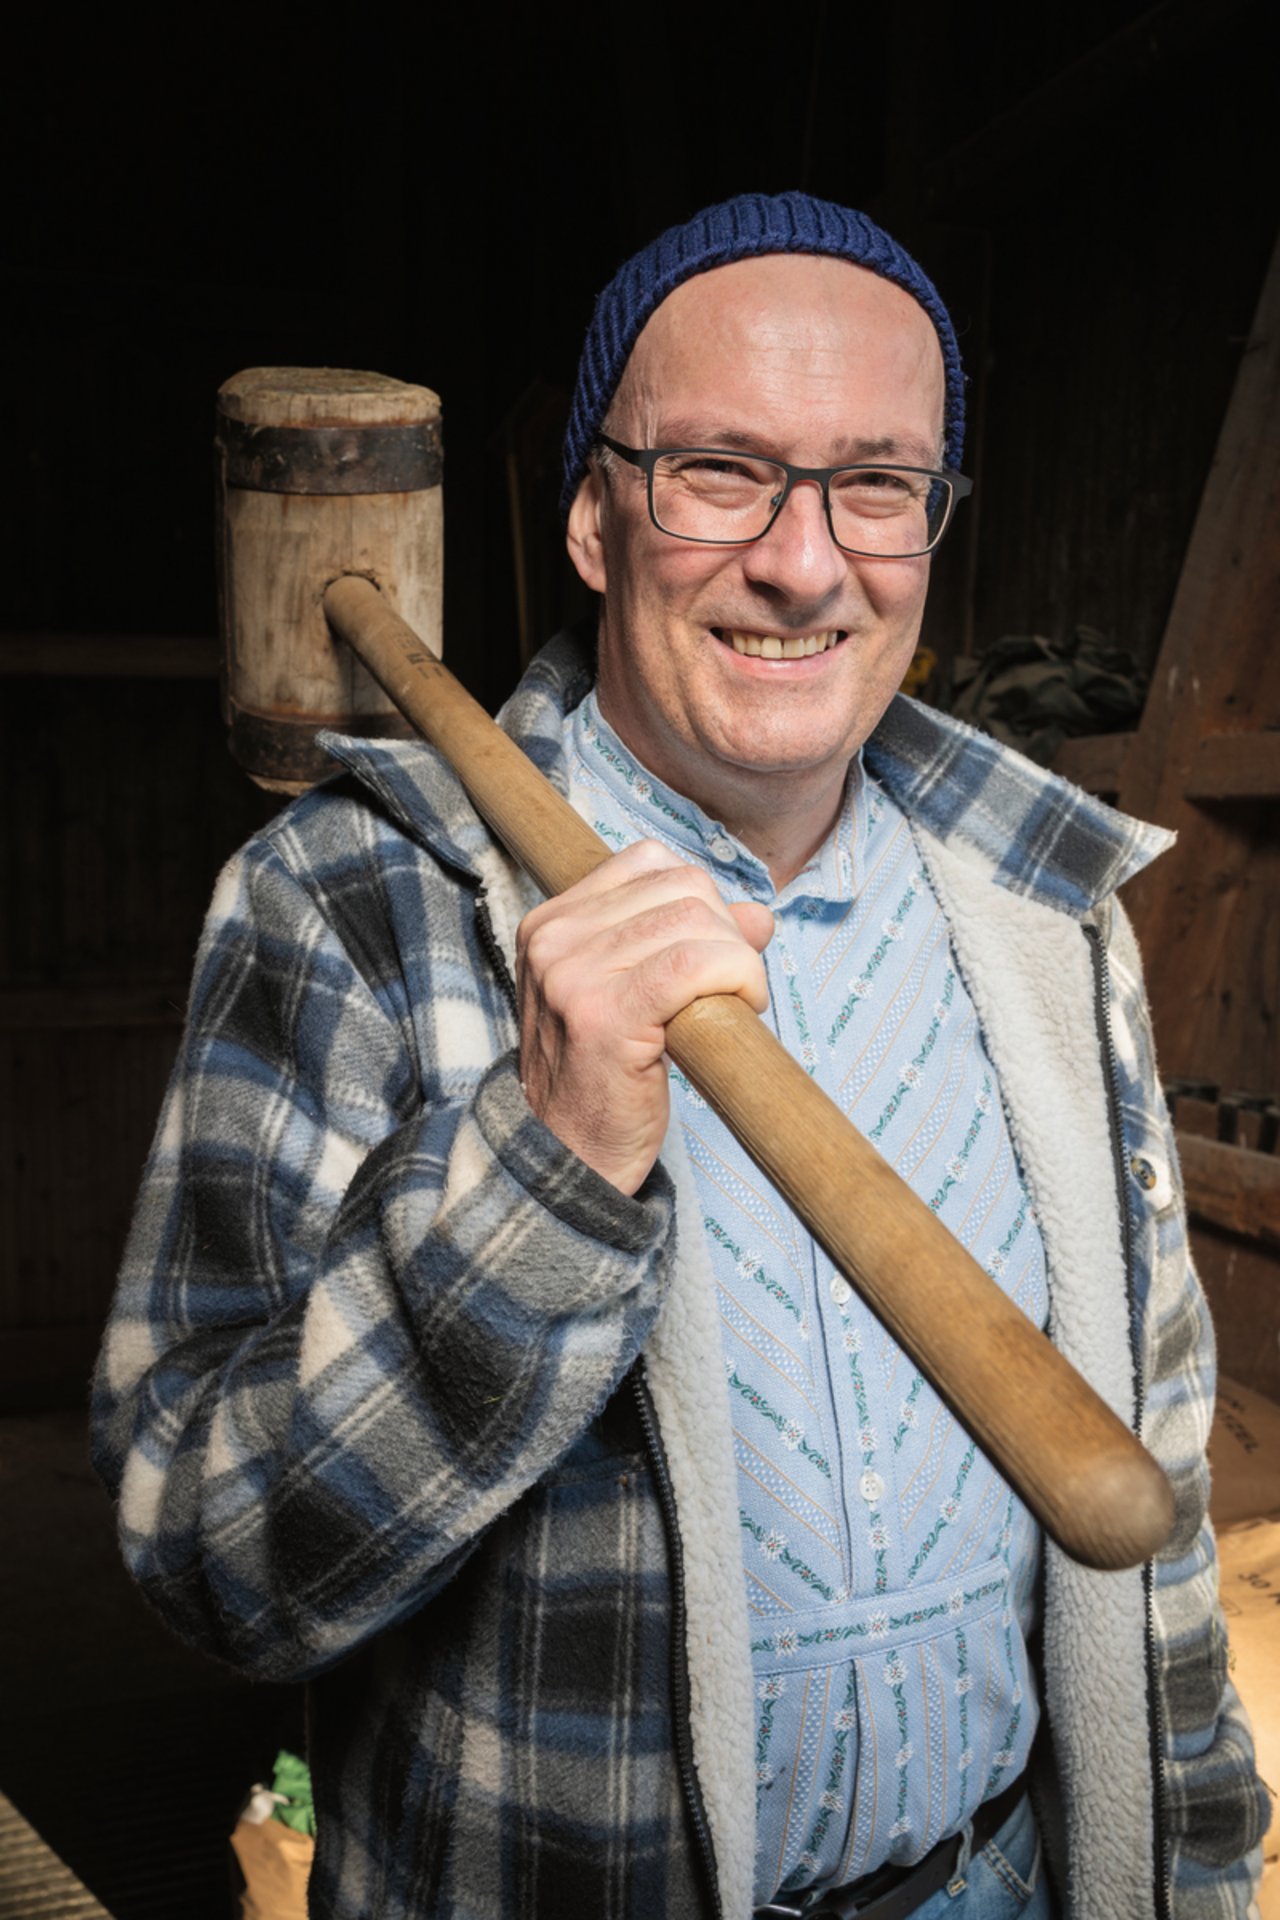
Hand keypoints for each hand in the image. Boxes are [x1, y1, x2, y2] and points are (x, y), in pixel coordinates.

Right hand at [516, 839, 773, 1194]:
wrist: (567, 1161)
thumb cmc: (603, 1081)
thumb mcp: (634, 995)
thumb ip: (685, 941)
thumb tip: (757, 913)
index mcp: (551, 923)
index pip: (650, 863)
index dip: (702, 901)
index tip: (713, 953)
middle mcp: (554, 939)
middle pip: (681, 886)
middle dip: (728, 931)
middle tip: (732, 987)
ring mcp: (572, 974)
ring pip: (695, 919)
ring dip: (739, 959)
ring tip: (733, 1004)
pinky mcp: (604, 1013)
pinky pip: (695, 963)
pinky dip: (737, 977)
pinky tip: (739, 1009)